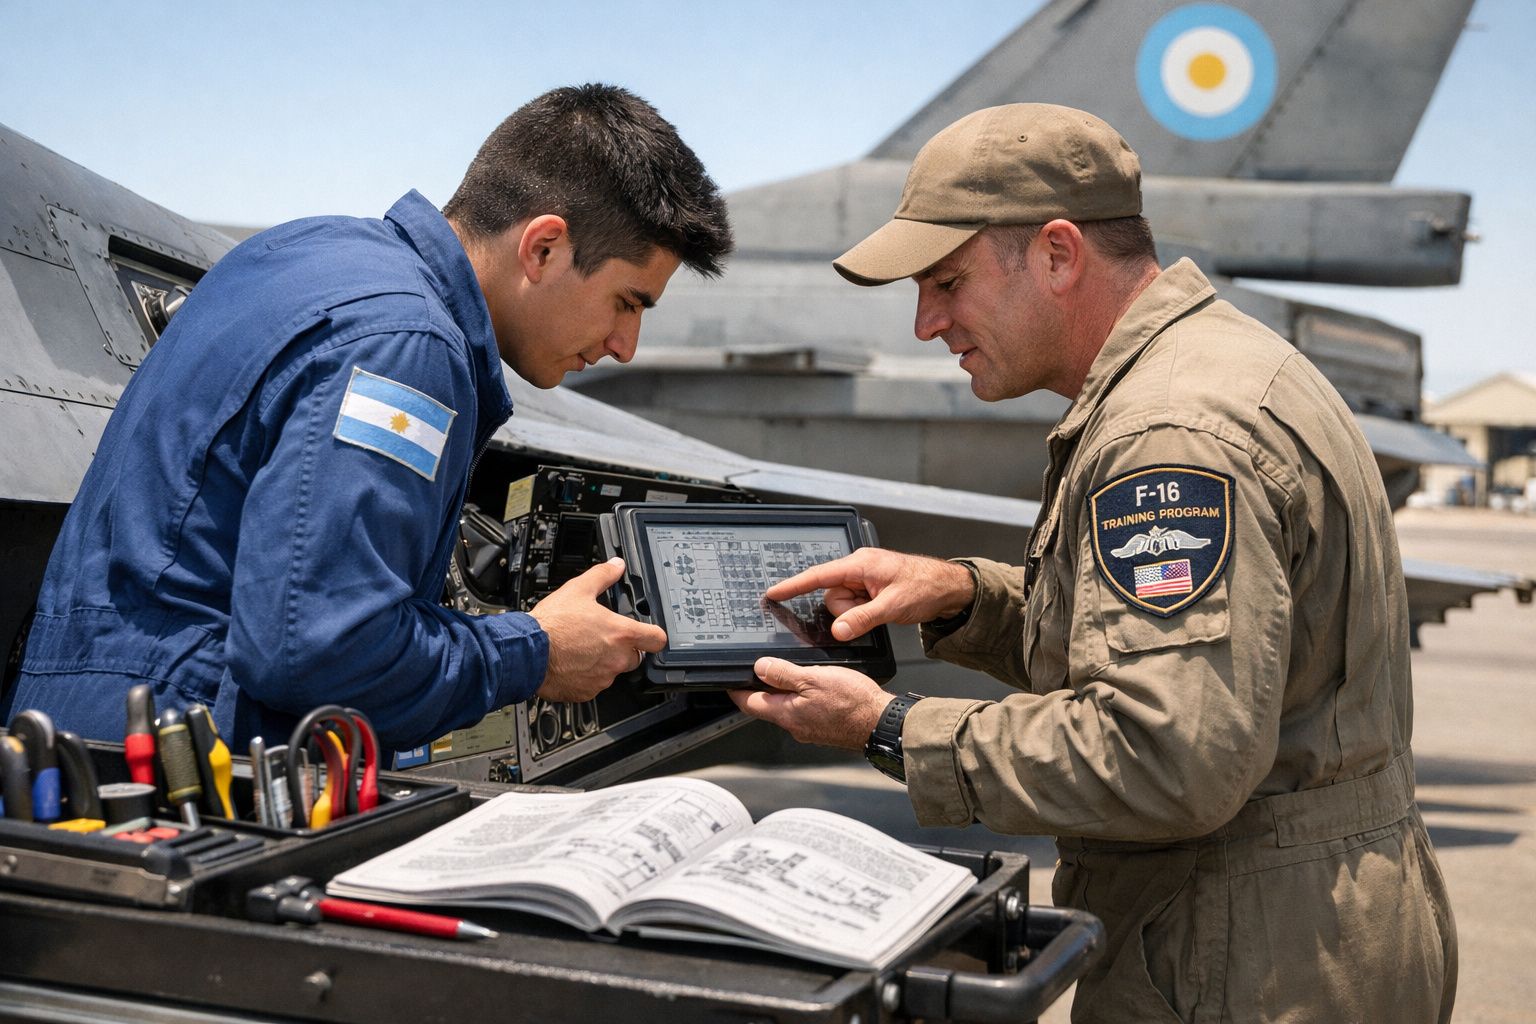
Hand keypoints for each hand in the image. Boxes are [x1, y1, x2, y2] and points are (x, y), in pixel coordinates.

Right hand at [530, 558, 666, 702]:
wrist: (528, 652)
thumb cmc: (552, 625)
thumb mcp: (579, 589)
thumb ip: (602, 576)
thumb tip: (616, 566)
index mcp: (621, 634)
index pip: (657, 639)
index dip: (654, 635)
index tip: (649, 633)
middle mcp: (616, 659)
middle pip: (636, 657)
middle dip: (625, 649)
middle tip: (604, 639)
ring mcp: (602, 678)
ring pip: (612, 671)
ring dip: (603, 663)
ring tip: (582, 649)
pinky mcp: (587, 692)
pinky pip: (593, 685)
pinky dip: (586, 677)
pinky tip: (572, 663)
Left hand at [729, 657, 892, 749]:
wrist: (881, 723)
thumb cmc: (853, 703)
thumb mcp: (813, 678)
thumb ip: (784, 674)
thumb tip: (760, 668)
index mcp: (787, 714)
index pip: (750, 704)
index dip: (737, 691)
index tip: (729, 683)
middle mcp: (795, 726)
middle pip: (768, 707)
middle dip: (762, 690)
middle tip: (760, 672)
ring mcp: (810, 730)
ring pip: (788, 710)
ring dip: (785, 694)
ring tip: (791, 674)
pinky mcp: (825, 730)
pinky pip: (806, 713)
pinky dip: (803, 700)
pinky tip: (815, 689)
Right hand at [764, 549, 974, 640]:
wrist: (949, 587)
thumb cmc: (926, 586)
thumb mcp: (892, 606)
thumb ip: (862, 619)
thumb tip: (839, 630)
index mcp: (860, 564)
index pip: (818, 575)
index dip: (793, 585)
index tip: (773, 592)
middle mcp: (859, 568)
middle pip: (832, 596)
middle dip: (847, 611)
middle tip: (873, 611)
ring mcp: (864, 579)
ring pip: (842, 604)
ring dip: (857, 614)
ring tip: (881, 610)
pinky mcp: (870, 589)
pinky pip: (854, 605)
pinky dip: (863, 613)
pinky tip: (881, 610)